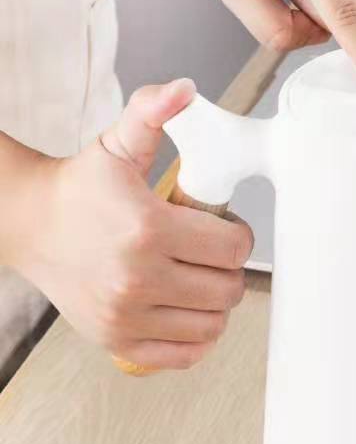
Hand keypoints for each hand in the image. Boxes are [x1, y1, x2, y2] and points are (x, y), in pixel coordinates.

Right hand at [12, 80, 253, 369]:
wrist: (29, 223)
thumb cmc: (80, 188)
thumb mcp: (117, 143)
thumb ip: (153, 115)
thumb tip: (184, 89)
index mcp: (147, 229)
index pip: (234, 248)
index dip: (238, 234)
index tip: (221, 226)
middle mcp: (138, 278)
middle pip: (229, 289)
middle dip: (227, 268)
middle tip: (207, 251)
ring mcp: (127, 315)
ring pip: (214, 324)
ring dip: (215, 302)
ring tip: (196, 277)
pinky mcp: (118, 340)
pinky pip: (185, 354)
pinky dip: (196, 336)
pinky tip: (185, 309)